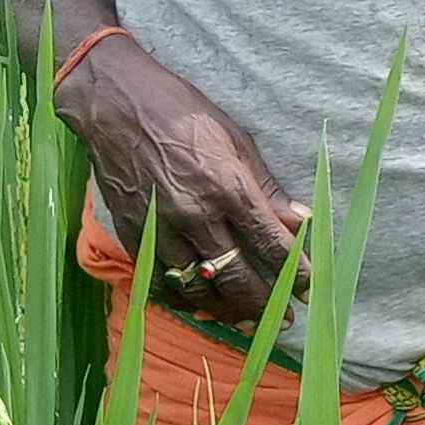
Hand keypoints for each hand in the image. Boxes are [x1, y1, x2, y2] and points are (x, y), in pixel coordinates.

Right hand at [61, 37, 305, 324]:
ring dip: (225, 310)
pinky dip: (181, 301)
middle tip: (283, 319)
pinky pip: (159, 282)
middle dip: (264, 304)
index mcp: (228, 187)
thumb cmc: (182, 114)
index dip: (295, 273)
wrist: (115, 103)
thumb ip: (267, 189)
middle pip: (237, 277)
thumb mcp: (237, 141)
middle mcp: (195, 214)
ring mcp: (161, 228)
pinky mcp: (134, 234)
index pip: (271, 243)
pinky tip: (199, 306)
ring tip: (245, 320)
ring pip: (197, 289)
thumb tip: (302, 221)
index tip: (308, 289)